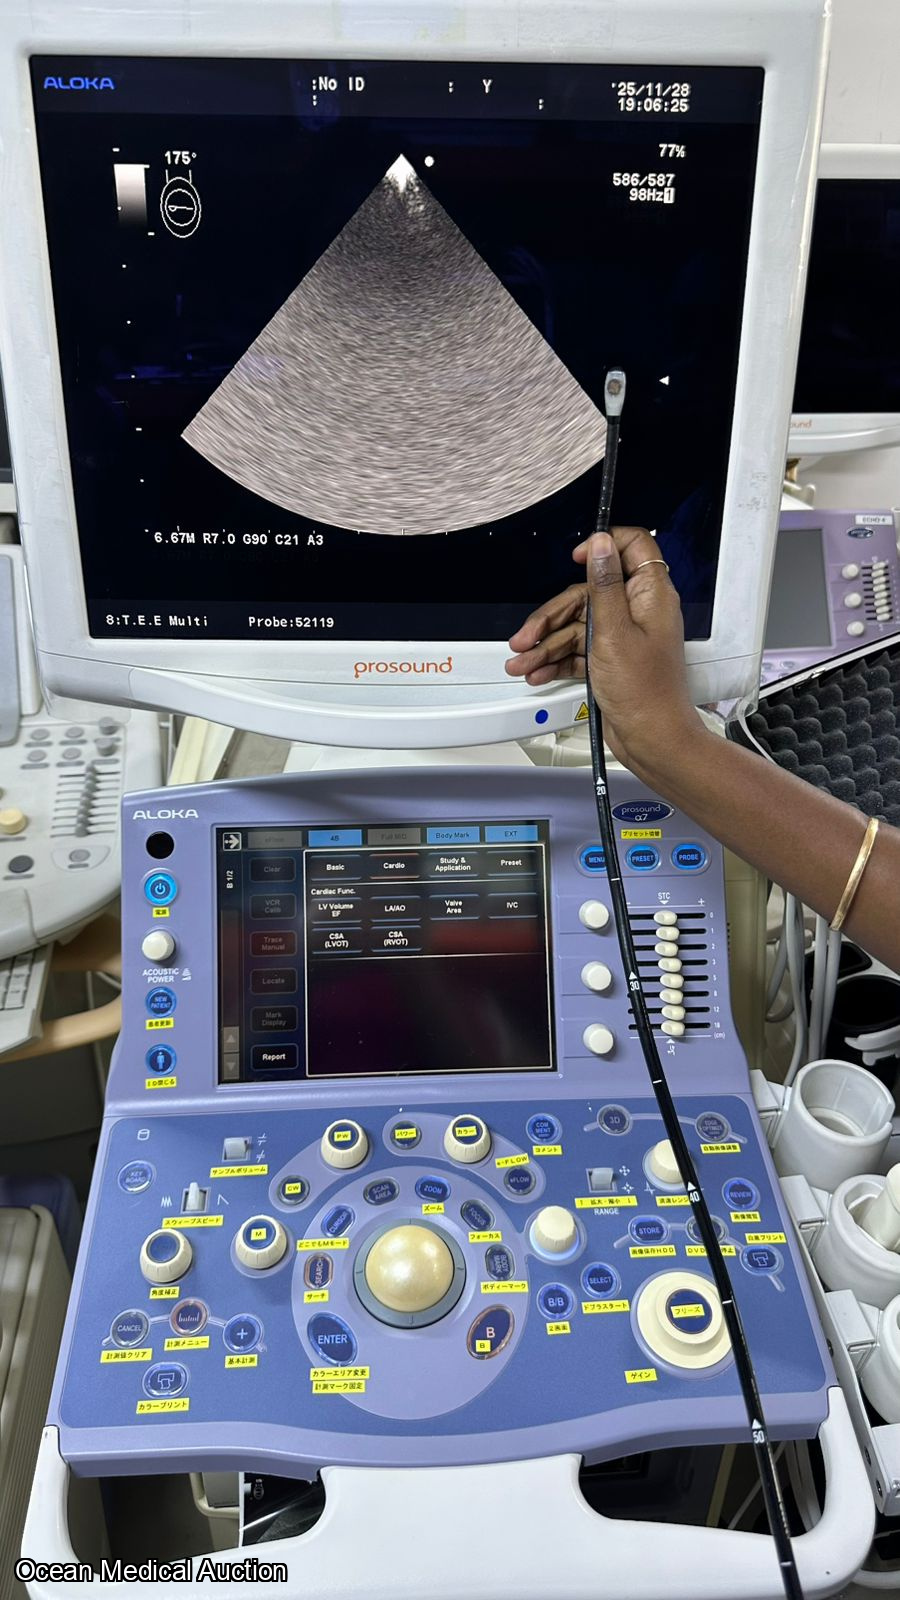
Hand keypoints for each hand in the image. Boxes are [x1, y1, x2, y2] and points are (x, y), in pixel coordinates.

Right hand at [506, 526, 703, 777]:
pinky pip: (578, 651)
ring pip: (577, 626)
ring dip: (546, 645)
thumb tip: (601, 543)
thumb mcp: (615, 632)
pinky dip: (557, 661)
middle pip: (587, 595)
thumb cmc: (645, 693)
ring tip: (522, 663)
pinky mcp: (611, 660)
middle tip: (526, 637)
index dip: (603, 546)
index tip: (576, 558)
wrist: (652, 740)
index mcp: (649, 596)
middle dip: (552, 616)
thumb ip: (604, 585)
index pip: (632, 548)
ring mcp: (623, 638)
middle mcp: (637, 612)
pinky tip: (538, 673)